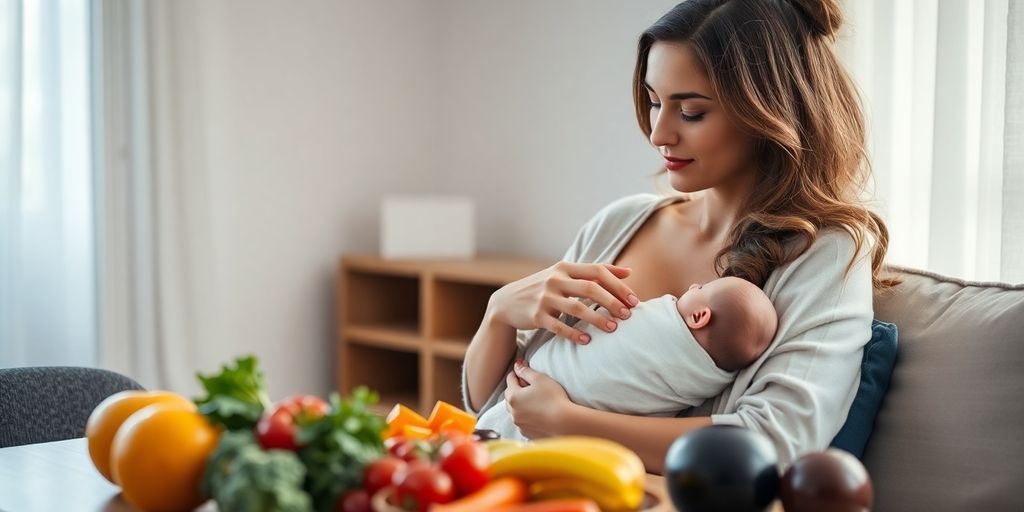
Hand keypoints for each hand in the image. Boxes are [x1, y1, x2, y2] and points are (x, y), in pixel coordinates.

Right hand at [488, 261, 638, 344]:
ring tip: (614, 328)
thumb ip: (594, 272)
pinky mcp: (536, 316)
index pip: (597, 271)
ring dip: (598, 319)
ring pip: (577, 308)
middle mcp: (555, 280)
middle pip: (591, 288)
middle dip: (613, 302)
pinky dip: (574, 333)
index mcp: (565, 268)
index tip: (635, 300)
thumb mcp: (565, 274)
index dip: (618, 285)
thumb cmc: (544, 288)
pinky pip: (559, 326)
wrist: (507, 302)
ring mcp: (544, 298)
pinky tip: (587, 340)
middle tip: (628, 316)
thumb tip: (629, 272)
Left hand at [504, 360, 572, 437]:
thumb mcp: (539, 378)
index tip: (523, 368)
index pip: (510, 379)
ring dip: (520, 404)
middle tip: (528, 385)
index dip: (517, 372)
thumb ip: (525, 371)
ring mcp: (519, 424)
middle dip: (516, 389)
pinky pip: (523, 422)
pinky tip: (537, 414)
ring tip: (533, 400)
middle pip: (510, 396)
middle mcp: (512, 412)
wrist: (565, 423)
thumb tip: (517, 365)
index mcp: (513, 396)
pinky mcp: (527, 434)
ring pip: (515, 411)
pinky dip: (527, 417)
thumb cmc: (553, 398)